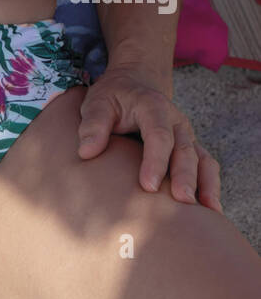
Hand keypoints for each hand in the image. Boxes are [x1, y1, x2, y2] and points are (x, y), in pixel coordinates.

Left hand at [75, 63, 222, 212]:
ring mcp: (186, 136)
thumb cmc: (113, 98)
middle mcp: (175, 121)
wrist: (135, 85)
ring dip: (205, 184)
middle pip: (184, 150)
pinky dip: (211, 186)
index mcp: (152, 106)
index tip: (149, 186)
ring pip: (202, 159)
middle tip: (182, 202)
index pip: (158, 134)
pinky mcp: (191, 148)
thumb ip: (92, 125)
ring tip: (208, 213)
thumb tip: (86, 152)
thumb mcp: (97, 102)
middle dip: (185, 176)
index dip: (155, 160)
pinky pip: (207, 166)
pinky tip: (211, 211)